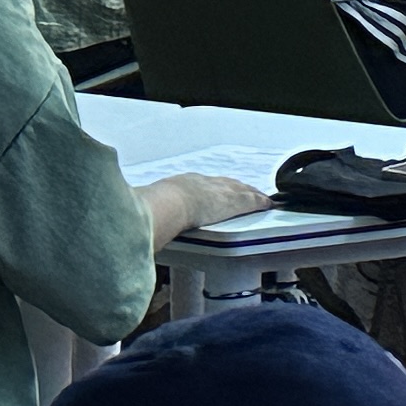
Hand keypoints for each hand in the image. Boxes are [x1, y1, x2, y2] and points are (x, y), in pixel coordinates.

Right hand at [149, 173, 269, 240]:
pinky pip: (252, 200)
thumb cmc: (154, 207)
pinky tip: (268, 204)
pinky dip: (260, 202)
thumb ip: (150, 213)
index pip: (205, 184)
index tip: (219, 190)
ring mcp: (221, 190)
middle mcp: (206, 182)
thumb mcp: (150, 206)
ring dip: (251, 194)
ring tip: (260, 197)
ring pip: (242, 190)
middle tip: (247, 191)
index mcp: (184, 183)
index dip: (215, 187)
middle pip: (226, 184)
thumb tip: (137, 223)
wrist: (168, 204)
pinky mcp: (234, 202)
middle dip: (237, 188)